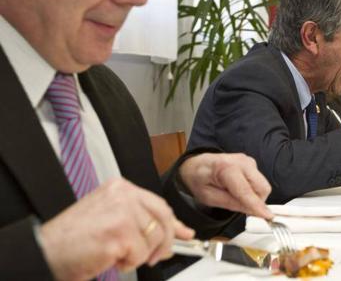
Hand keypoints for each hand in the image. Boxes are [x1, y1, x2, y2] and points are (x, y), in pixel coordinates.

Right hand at [39, 178, 194, 280]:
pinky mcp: (119, 233)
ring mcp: (122, 213)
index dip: (174, 223)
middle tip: (155, 256)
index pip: (158, 205)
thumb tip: (173, 232)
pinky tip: (111, 257)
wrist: (46, 250)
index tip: (184, 233)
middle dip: (164, 242)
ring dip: (140, 255)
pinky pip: (140, 254)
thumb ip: (141, 220)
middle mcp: (123, 195)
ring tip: (118, 254)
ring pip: (154, 239)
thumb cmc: (73, 238)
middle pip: (163, 220)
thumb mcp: (111, 219)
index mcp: (120, 188)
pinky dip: (128, 263)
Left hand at [179, 153, 272, 218]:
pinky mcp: (252, 164)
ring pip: (263, 185)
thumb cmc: (199, 179)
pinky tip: (239, 189)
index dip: (257, 206)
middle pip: (262, 187)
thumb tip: (252, 211)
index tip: (268, 216)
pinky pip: (259, 182)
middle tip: (242, 208)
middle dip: (257, 202)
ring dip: (254, 196)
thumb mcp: (208, 197)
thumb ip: (231, 203)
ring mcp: (248, 161)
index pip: (246, 191)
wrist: (197, 165)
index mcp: (226, 168)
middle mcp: (241, 161)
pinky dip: (253, 190)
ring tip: (235, 196)